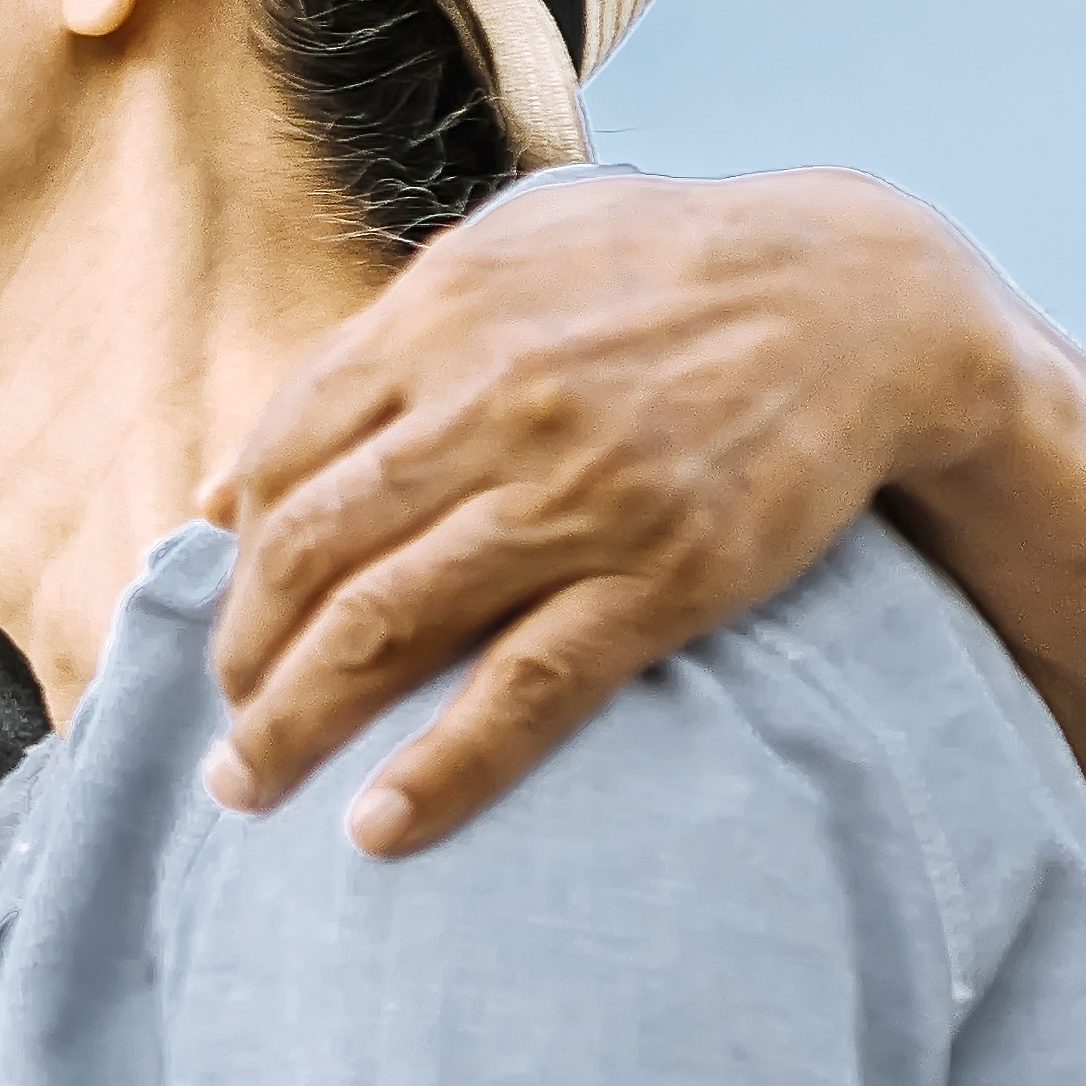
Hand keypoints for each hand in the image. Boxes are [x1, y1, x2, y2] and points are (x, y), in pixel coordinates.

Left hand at [201, 171, 1016, 854]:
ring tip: (245, 786)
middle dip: (243, 656)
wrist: (868, 296)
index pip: (283, 462)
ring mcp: (578, 494)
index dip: (239, 560)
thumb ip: (357, 359)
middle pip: (311, 553)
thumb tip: (218, 491)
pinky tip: (378, 827)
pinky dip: (442, 765)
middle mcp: (492, 405)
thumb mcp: (502, 257)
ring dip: (295, 721)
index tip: (228, 622)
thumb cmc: (665, 273)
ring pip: (387, 625)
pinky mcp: (667, 574)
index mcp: (439, 319)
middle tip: (221, 729)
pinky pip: (525, 688)